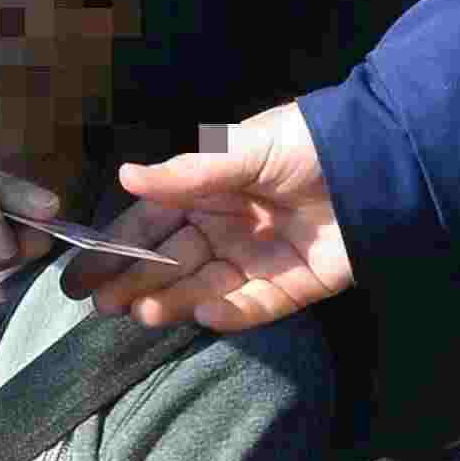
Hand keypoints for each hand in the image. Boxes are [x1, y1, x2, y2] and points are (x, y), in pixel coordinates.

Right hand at [69, 102, 351, 334]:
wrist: (380, 164)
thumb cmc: (307, 145)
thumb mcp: (245, 150)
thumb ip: (188, 173)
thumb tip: (126, 177)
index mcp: (208, 191)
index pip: (150, 223)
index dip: (114, 247)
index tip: (79, 275)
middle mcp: (226, 227)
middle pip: (170, 262)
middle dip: (134, 282)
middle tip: (99, 306)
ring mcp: (257, 259)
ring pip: (204, 287)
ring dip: (172, 301)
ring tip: (142, 312)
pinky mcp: (293, 286)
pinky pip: (254, 306)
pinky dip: (229, 313)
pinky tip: (201, 315)